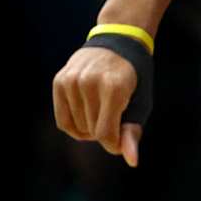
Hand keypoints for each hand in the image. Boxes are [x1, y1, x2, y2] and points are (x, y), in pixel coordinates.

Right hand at [52, 47, 142, 167]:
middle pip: (92, 131)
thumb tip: (131, 161)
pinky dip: (75, 124)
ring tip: (103, 109)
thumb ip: (132, 131)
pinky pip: (63, 120)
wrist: (120, 39)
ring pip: (77, 128)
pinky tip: (88, 112)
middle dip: (105, 131)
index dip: (114, 143)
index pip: (106, 133)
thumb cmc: (135, 76)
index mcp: (114, 86)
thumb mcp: (141, 101)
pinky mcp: (59, 81)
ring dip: (90, 127)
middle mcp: (89, 82)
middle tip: (116, 112)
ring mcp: (71, 81)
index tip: (122, 138)